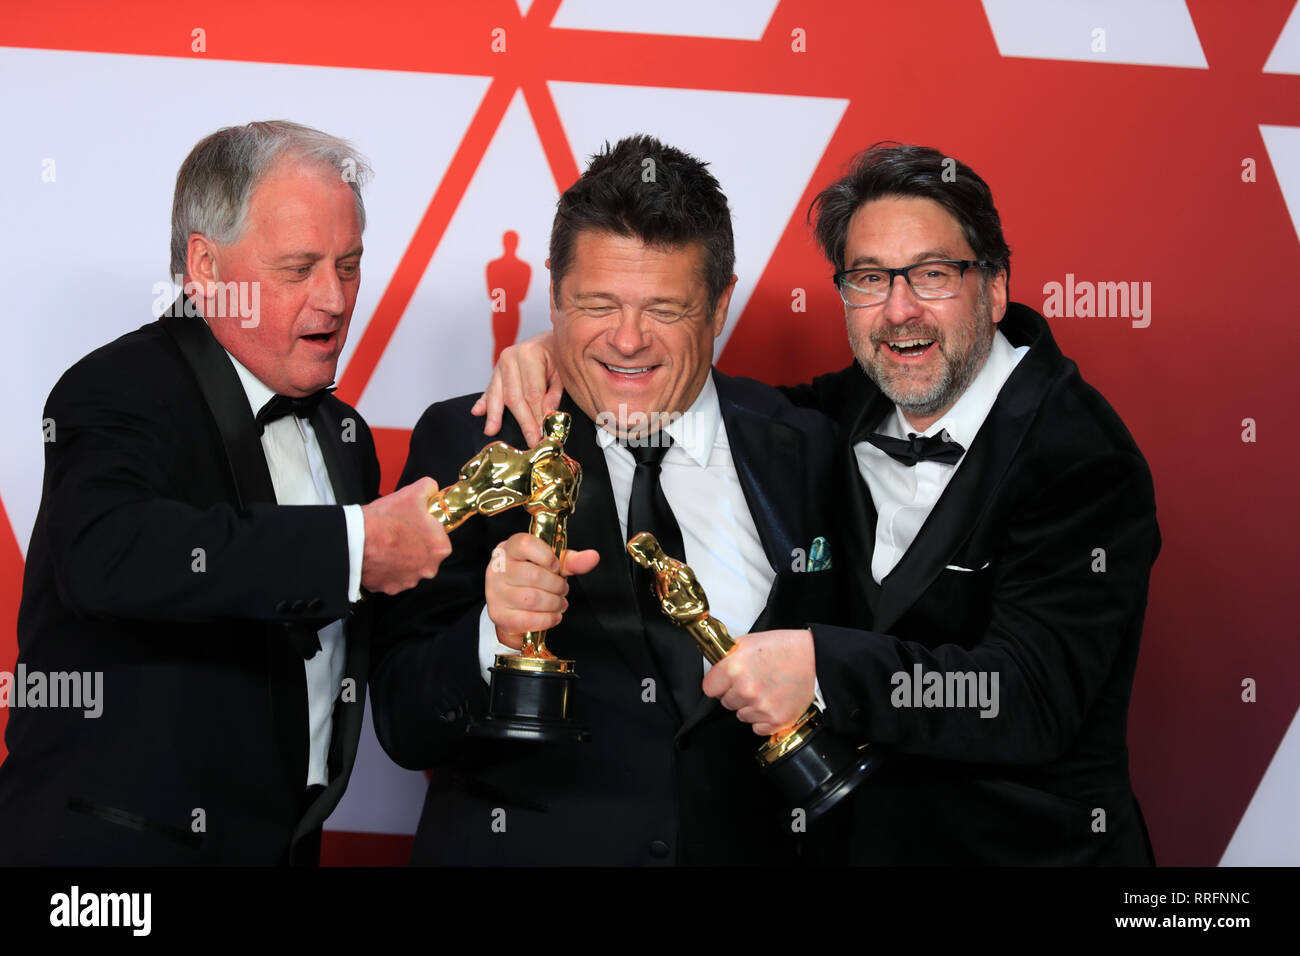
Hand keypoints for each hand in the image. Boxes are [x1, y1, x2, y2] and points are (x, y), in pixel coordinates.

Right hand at [359, 478, 452, 594]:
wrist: (355, 538)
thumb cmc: (385, 520)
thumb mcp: (414, 492)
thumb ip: (430, 489)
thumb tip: (432, 490)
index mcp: (440, 548)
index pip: (439, 536)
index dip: (426, 528)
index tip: (415, 523)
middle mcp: (428, 569)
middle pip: (426, 553)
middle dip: (415, 544)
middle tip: (399, 532)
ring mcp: (409, 580)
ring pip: (409, 566)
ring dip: (401, 557)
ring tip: (388, 543)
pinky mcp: (390, 587)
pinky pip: (392, 576)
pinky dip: (387, 568)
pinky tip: (380, 555)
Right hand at [470, 330, 561, 444]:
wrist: (551, 337)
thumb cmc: (559, 354)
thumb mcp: (563, 371)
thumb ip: (555, 392)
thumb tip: (548, 415)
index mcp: (530, 354)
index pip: (533, 393)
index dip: (537, 416)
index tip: (543, 435)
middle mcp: (511, 357)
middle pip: (514, 397)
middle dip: (523, 422)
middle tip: (531, 441)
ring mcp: (501, 364)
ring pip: (499, 395)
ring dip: (495, 414)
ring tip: (492, 430)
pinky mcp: (497, 371)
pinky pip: (490, 389)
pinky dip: (484, 402)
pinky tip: (477, 412)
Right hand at [485, 533, 599, 649]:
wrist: (514, 604)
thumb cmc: (533, 577)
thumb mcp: (552, 565)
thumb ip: (572, 560)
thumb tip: (593, 557)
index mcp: (510, 549)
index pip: (525, 544)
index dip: (546, 555)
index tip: (555, 566)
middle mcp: (497, 568)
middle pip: (534, 576)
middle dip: (557, 586)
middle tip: (562, 589)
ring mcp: (495, 592)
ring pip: (532, 599)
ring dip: (554, 603)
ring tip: (559, 602)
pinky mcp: (498, 614)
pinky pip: (527, 619)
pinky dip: (547, 619)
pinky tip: (553, 615)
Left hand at [701, 629, 815, 735]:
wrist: (815, 659)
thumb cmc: (785, 648)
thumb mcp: (749, 641)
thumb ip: (727, 657)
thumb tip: (714, 666)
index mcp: (734, 668)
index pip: (709, 688)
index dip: (718, 684)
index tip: (725, 682)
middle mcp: (745, 689)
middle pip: (726, 703)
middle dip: (736, 694)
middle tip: (754, 681)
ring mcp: (761, 707)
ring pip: (741, 716)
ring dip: (750, 707)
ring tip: (767, 690)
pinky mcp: (776, 720)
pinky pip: (757, 728)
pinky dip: (764, 719)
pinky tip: (773, 702)